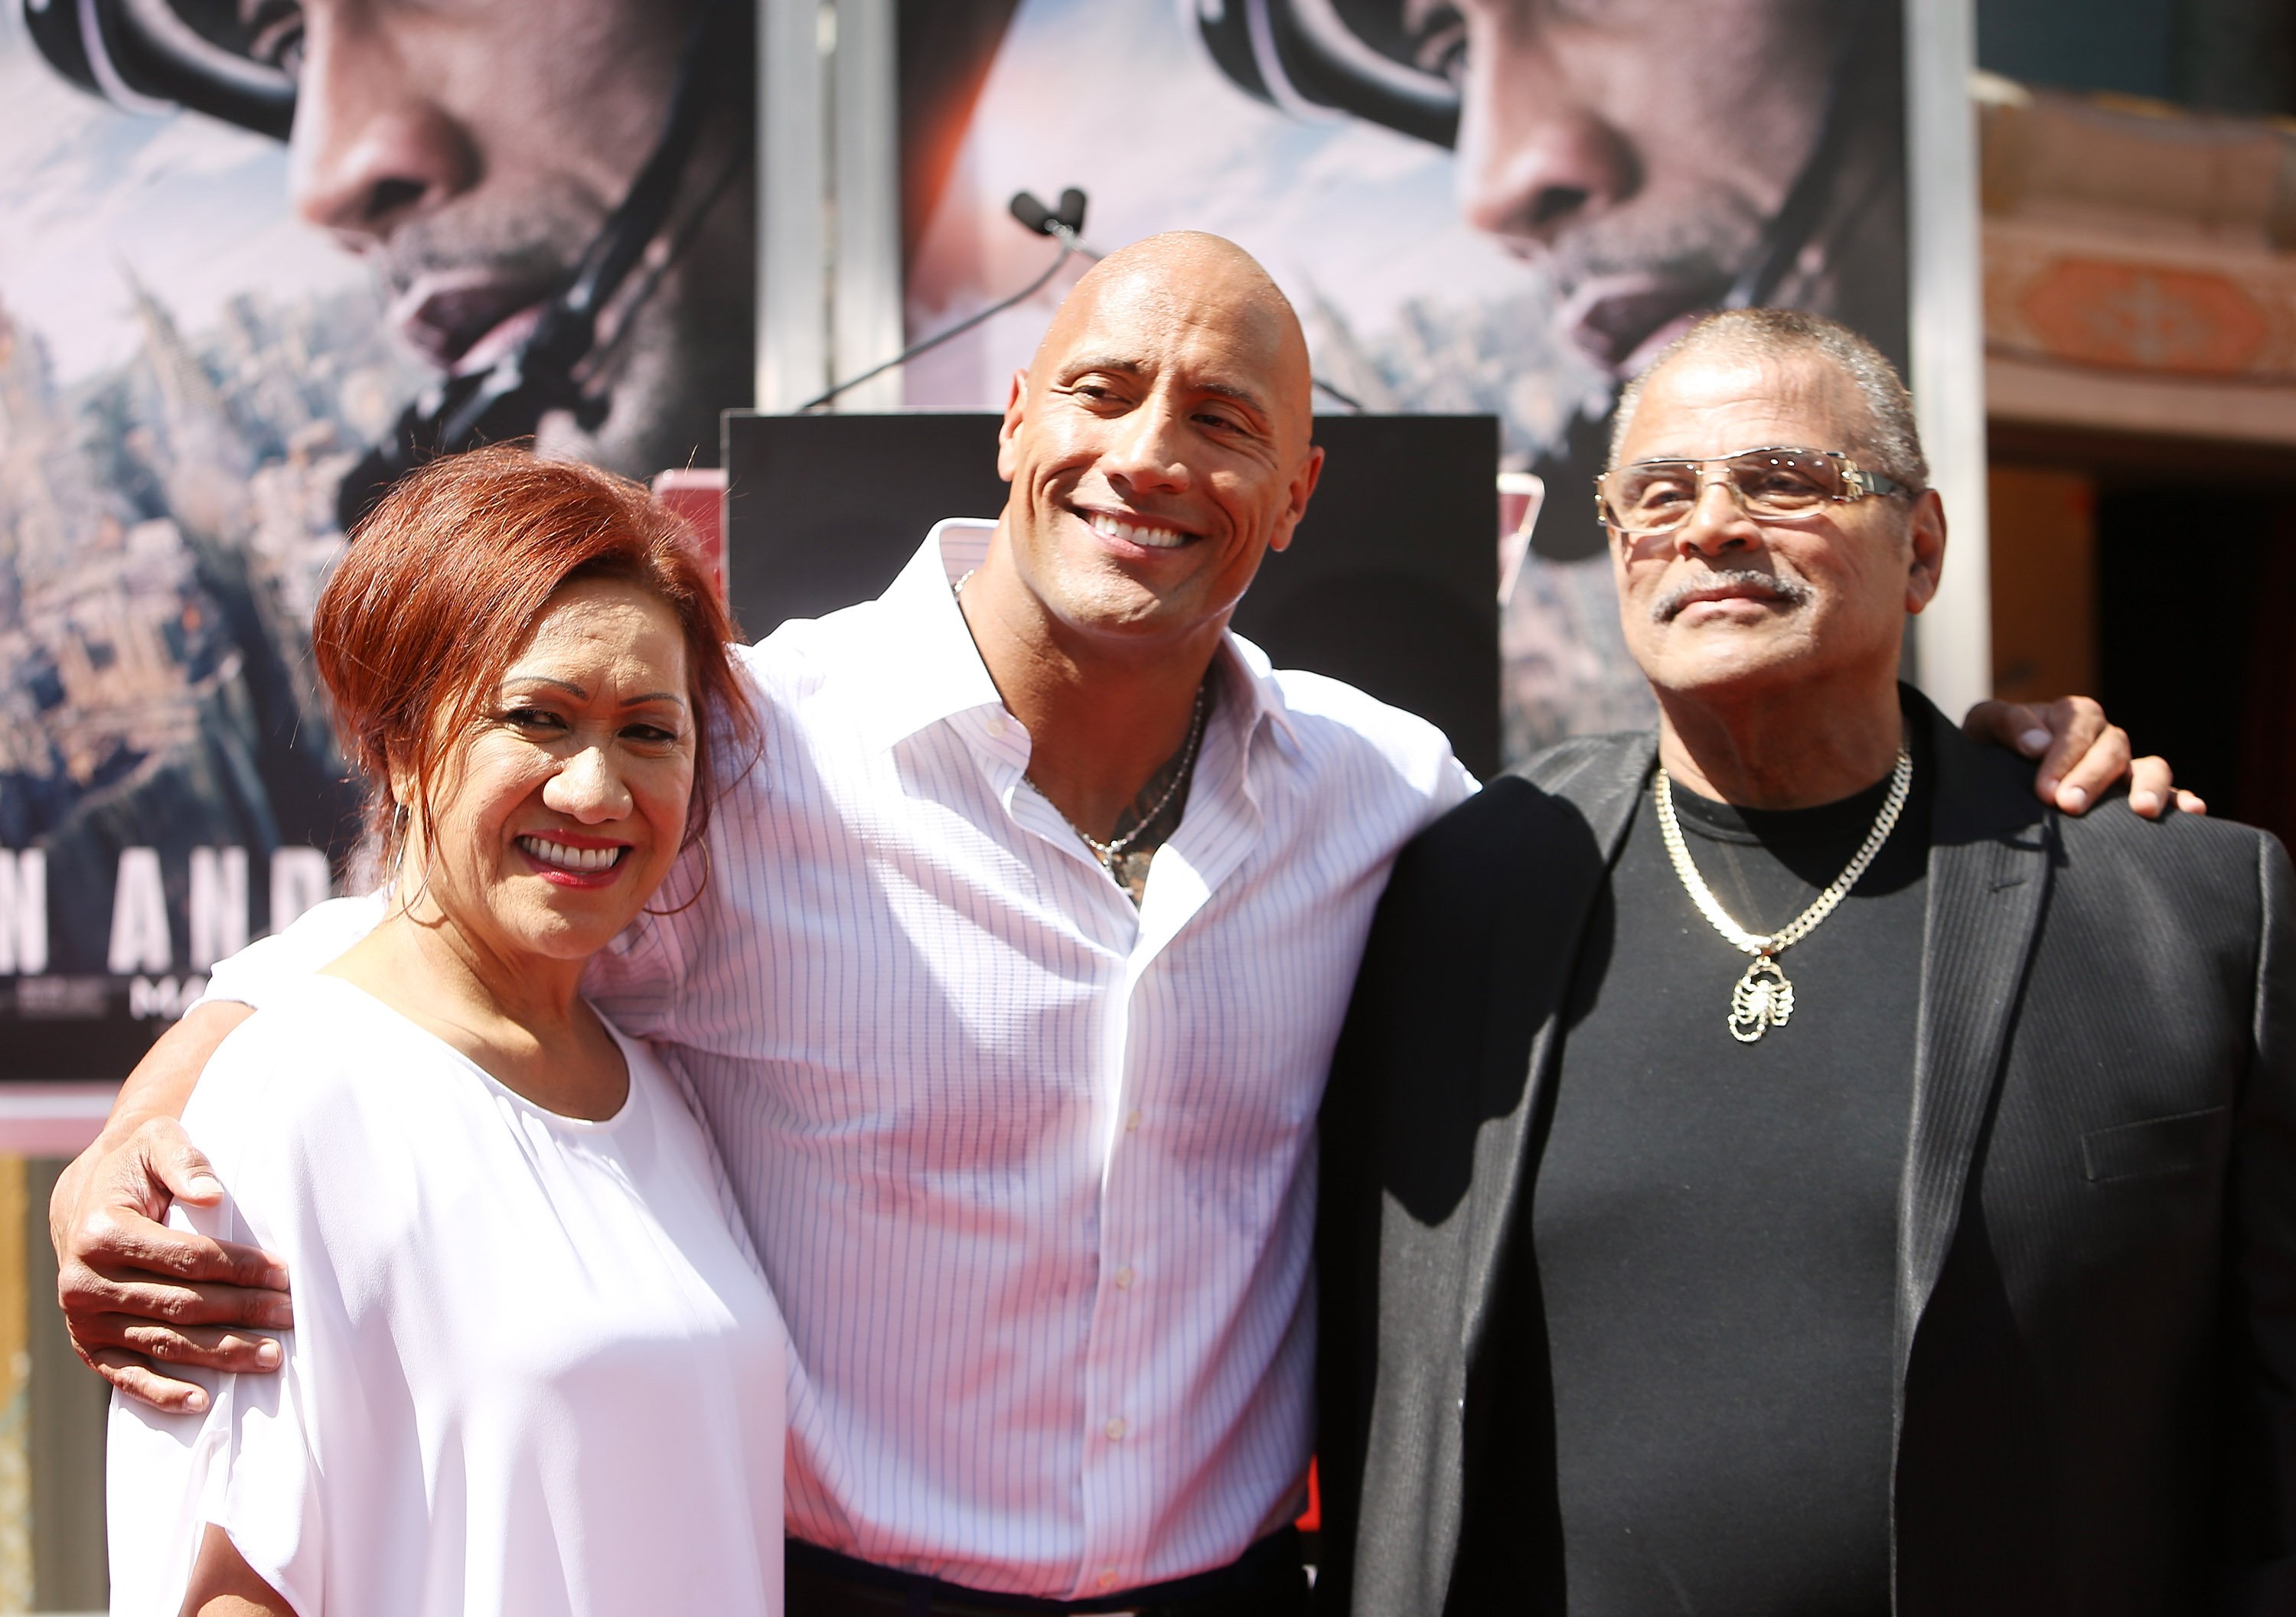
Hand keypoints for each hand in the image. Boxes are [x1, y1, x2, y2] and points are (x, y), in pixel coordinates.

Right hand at [50, 1115, 291, 1412]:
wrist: (86, 1199)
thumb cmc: (137, 1167)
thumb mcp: (158, 1143)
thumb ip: (185, 1161)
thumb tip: (212, 1194)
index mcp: (101, 1232)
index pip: (188, 1259)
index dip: (241, 1268)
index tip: (285, 1274)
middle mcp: (84, 1282)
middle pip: (182, 1305)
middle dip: (243, 1312)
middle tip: (291, 1317)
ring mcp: (85, 1319)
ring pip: (165, 1343)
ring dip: (221, 1354)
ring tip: (271, 1357)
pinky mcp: (88, 1344)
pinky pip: (126, 1376)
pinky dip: (163, 1393)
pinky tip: (203, 1401)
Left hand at [1963, 697, 2205, 818]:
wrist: (1999, 769)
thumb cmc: (1993, 747)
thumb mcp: (1984, 727)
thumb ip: (2006, 724)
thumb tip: (2037, 744)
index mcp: (2071, 715)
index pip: (2076, 729)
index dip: (2063, 758)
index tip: (2044, 790)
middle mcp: (2104, 737)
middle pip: (2112, 750)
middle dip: (2092, 778)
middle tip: (2070, 805)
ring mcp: (2125, 766)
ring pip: (2151, 766)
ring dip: (2150, 786)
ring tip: (2143, 811)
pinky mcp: (2136, 793)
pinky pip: (2169, 793)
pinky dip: (2182, 800)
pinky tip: (2193, 812)